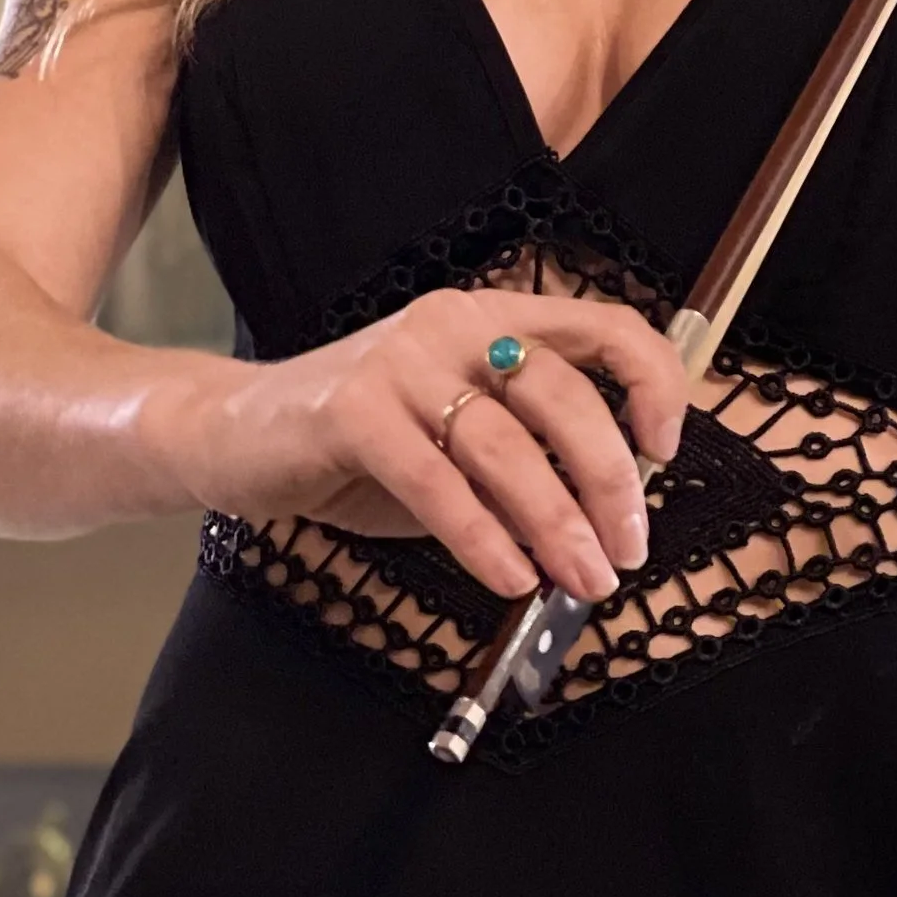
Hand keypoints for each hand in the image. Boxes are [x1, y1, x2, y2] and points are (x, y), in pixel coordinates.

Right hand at [147, 287, 689, 603]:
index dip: (651, 383)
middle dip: (609, 481)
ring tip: (582, 579)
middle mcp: (454, 324)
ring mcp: (401, 362)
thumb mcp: (459, 443)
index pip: (604, 327)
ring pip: (507, 446)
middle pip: (565, 395)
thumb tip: (606, 522)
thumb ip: (525, 461)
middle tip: (628, 550)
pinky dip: (483, 538)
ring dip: (557, 524)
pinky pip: (438, 484)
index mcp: (493, 317)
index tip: (664, 451)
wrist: (232, 434)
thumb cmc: (360, 445)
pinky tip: (510, 578)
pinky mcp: (352, 412)